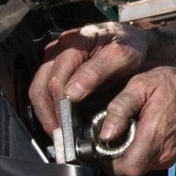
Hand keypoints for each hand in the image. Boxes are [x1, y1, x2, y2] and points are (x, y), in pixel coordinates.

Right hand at [28, 22, 150, 133]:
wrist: (136, 41)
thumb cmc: (130, 46)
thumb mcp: (121, 56)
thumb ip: (96, 72)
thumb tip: (71, 93)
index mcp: (73, 43)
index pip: (57, 79)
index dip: (59, 105)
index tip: (66, 124)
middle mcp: (59, 49)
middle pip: (41, 85)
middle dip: (47, 113)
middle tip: (59, 134)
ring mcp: (55, 58)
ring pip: (39, 88)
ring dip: (45, 112)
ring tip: (57, 132)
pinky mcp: (57, 67)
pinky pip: (44, 89)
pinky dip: (49, 107)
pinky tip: (58, 121)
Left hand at [96, 64, 175, 175]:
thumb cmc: (171, 85)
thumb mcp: (139, 86)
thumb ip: (119, 109)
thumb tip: (105, 134)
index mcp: (153, 137)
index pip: (126, 169)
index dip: (108, 164)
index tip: (102, 148)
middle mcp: (162, 153)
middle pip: (130, 174)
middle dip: (114, 163)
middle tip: (110, 141)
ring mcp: (168, 157)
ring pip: (139, 171)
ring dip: (126, 159)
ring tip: (125, 136)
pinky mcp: (171, 156)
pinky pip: (148, 164)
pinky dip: (138, 156)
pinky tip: (138, 137)